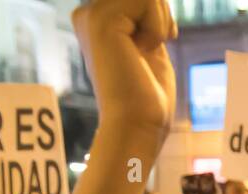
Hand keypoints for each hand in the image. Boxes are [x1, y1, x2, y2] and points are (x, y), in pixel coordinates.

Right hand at [72, 0, 176, 138]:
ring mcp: (91, 14)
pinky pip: (147, 1)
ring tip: (142, 53)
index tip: (154, 43)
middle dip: (160, 16)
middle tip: (149, 49)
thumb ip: (148, 16)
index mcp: (96, 18)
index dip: (158, 15)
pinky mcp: (101, 20)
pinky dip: (157, 29)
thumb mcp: (151, 43)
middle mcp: (87, 12)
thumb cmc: (148, 96)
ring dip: (159, 24)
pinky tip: (141, 52)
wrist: (136, 126)